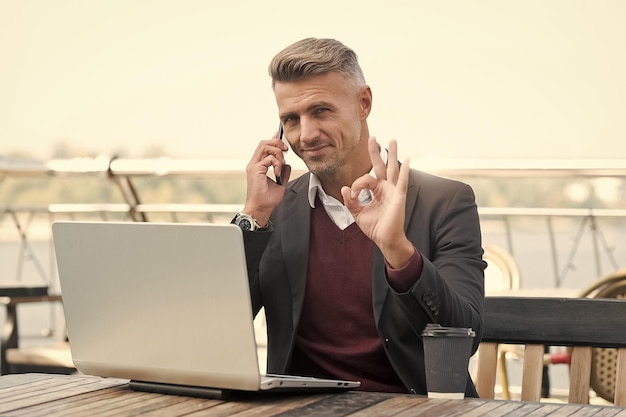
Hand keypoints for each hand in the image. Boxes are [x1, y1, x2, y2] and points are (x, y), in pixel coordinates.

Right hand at [242, 131, 290, 226]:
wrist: (262, 209)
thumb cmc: (268, 199)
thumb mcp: (280, 183)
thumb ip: (283, 172)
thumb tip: (288, 164)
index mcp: (257, 166)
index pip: (263, 147)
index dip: (272, 139)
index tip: (279, 136)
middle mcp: (254, 164)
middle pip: (263, 143)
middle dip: (277, 143)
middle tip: (286, 151)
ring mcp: (253, 166)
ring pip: (265, 147)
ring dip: (277, 153)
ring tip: (281, 164)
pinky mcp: (255, 170)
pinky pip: (269, 159)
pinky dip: (277, 164)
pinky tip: (278, 173)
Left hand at [341, 137, 413, 267]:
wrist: (384, 239)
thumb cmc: (375, 227)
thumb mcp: (357, 213)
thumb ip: (350, 201)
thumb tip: (343, 188)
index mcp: (376, 190)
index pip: (364, 179)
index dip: (355, 185)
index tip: (351, 195)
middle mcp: (385, 188)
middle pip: (380, 166)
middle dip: (376, 152)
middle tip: (372, 137)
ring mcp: (393, 191)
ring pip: (392, 169)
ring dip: (392, 155)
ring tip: (393, 141)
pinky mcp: (399, 197)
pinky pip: (401, 182)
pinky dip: (404, 171)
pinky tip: (407, 160)